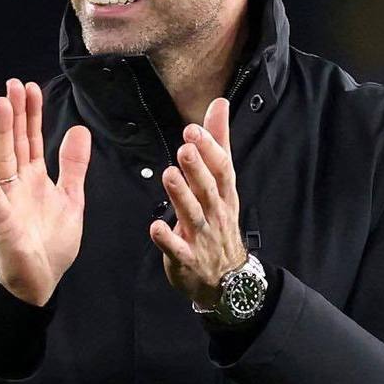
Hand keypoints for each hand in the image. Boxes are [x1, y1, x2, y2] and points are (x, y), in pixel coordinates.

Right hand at [0, 79, 90, 305]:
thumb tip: (80, 128)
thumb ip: (73, 165)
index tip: (31, 87)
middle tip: (13, 84)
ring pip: (3, 160)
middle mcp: (19, 183)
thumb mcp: (71, 197)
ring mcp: (9, 200)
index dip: (32, 114)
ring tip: (0, 104)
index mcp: (35, 177)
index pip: (33, 138)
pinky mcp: (2, 222)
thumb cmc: (52, 241)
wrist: (42, 281)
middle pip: (17, 142)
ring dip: (1, 133)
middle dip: (15, 113)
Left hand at [149, 98, 245, 307]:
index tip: (193, 130)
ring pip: (192, 215)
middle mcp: (216, 213)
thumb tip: (219, 104)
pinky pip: (177, 250)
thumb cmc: (221, 219)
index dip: (209, 149)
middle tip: (184, 148)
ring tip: (169, 175)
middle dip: (197, 168)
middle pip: (208, 189)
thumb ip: (218, 142)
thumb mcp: (223, 181)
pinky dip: (167, 240)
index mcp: (224, 193)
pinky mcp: (187, 259)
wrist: (228, 279)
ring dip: (181, 196)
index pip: (221, 168)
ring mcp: (202, 237)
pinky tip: (155, 227)